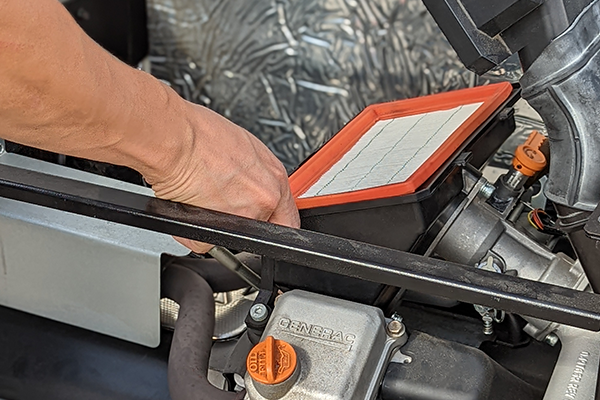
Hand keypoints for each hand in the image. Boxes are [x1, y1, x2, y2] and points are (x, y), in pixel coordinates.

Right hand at [148, 103, 300, 252]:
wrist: (175, 140)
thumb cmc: (202, 135)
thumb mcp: (245, 147)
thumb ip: (257, 174)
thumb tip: (253, 184)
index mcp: (275, 179)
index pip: (288, 218)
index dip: (273, 220)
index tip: (264, 220)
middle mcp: (264, 200)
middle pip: (259, 227)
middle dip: (242, 221)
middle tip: (221, 202)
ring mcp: (241, 218)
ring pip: (231, 234)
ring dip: (217, 224)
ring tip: (201, 198)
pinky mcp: (215, 233)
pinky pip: (204, 241)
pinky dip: (193, 229)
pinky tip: (188, 206)